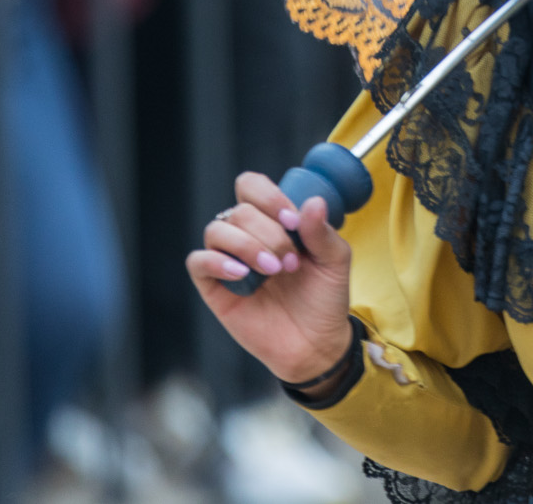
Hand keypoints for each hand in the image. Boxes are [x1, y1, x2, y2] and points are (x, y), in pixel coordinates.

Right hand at [185, 173, 355, 384]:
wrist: (316, 343)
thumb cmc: (325, 298)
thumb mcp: (335, 261)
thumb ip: (322, 232)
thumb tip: (313, 202)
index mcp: (274, 222)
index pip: (252, 187)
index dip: (268, 197)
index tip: (293, 220)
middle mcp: (248, 237)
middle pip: (239, 211)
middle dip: (268, 233)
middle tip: (291, 262)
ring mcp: (229, 261)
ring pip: (216, 230)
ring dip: (246, 245)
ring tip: (273, 270)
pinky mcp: (215, 288)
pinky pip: (197, 262)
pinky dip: (216, 261)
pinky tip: (242, 274)